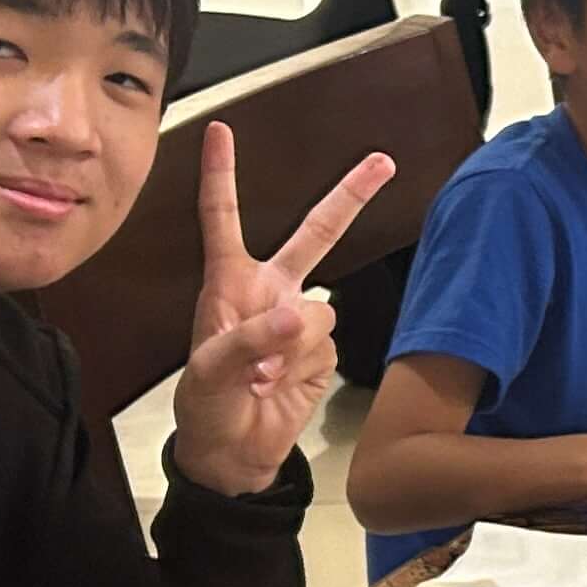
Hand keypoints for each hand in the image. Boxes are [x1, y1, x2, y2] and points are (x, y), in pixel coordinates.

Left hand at [165, 123, 392, 496]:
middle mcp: (270, 292)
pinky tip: (282, 385)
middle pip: (315, 235)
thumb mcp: (210, 370)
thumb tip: (301, 316)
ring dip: (294, 348)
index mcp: (230, 283)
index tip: (222, 132)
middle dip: (350, 198)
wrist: (232, 454)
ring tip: (262, 376)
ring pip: (321, 313)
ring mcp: (299, 322)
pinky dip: (306, 369)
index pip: (225, 219)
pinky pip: (329, 346)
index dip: (224, 176)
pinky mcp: (321, 353)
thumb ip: (252, 338)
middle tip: (381, 163)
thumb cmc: (205, 406)